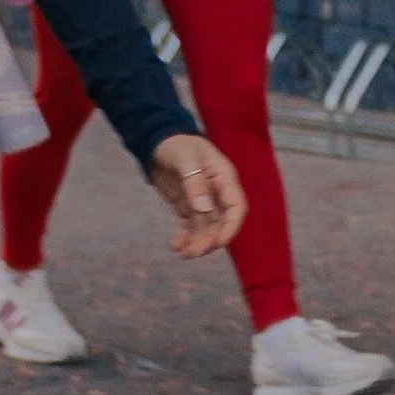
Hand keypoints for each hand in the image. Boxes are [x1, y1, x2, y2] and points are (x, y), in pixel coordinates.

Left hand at [149, 133, 247, 258]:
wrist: (158, 142)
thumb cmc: (176, 144)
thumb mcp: (185, 158)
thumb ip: (194, 182)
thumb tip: (204, 208)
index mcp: (224, 178)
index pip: (236, 207)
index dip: (231, 226)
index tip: (218, 242)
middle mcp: (217, 193)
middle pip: (220, 222)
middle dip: (209, 239)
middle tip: (193, 253)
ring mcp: (204, 201)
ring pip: (206, 228)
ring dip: (197, 242)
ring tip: (182, 253)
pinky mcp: (189, 207)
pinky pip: (191, 226)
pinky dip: (185, 238)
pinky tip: (176, 246)